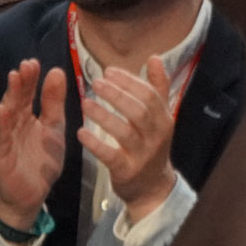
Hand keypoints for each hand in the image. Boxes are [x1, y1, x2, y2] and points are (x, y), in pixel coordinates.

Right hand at [0, 59, 66, 230]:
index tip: (35, 62)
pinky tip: (3, 111)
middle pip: (16, 99)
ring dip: (9, 96)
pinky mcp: (1, 155)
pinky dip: (2, 124)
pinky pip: (1, 138)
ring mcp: (5, 139)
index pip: (27, 93)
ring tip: (14, 79)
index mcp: (26, 116)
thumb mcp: (54, 126)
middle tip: (26, 65)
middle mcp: (13, 124)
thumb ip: (54, 102)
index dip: (30, 78)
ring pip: (6, 114)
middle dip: (21, 82)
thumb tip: (56, 71)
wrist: (33, 193)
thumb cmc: (42, 158)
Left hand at [77, 56, 177, 223]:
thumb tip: (153, 57)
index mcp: (164, 119)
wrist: (152, 187)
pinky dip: (96, 143)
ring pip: (125, 131)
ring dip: (104, 115)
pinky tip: (81, 132)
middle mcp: (157, 136)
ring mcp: (143, 154)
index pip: (150, 95)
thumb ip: (157, 88)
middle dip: (117, 95)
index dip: (130, 81)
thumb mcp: (159, 117)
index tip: (109, 70)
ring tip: (85, 103)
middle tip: (96, 83)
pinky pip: (111, 155)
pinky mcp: (127, 171)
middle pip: (139, 110)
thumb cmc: (151, 146)